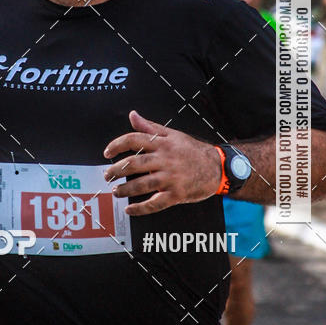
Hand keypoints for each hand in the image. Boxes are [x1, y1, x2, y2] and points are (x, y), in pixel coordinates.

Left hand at [103, 110, 221, 215]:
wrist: (218, 167)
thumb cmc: (193, 151)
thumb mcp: (173, 135)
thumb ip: (150, 127)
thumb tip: (133, 115)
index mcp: (163, 143)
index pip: (134, 140)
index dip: (117, 145)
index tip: (107, 153)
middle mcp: (165, 159)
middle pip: (134, 164)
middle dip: (117, 170)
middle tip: (107, 175)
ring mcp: (171, 178)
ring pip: (142, 184)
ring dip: (125, 190)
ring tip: (116, 191)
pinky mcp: (177, 194)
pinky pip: (155, 203)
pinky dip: (140, 208)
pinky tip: (130, 209)